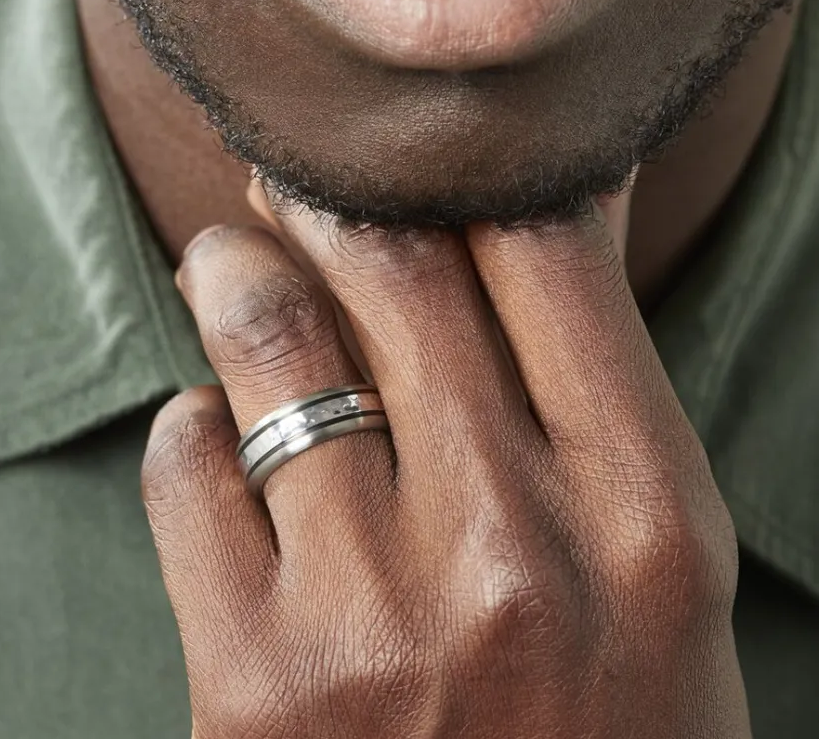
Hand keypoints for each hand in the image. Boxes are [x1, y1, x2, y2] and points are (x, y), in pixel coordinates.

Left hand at [144, 197, 748, 737]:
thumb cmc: (603, 717)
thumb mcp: (651, 550)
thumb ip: (593, 373)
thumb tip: (560, 197)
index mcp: (644, 514)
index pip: (541, 247)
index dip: (469, 172)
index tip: (419, 155)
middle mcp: (513, 553)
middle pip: (394, 262)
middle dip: (330, 192)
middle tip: (297, 172)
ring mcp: (372, 619)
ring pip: (269, 334)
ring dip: (237, 272)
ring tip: (230, 259)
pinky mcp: (251, 681)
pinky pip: (185, 462)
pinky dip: (193, 422)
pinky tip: (217, 434)